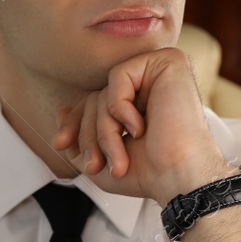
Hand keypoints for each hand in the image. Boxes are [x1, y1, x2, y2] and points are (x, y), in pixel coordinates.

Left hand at [50, 46, 234, 205]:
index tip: (62, 143)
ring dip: (104, 130)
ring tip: (119, 158)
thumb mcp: (102, 157)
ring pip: (105, 90)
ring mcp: (160, 70)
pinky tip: (140, 129)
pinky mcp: (167, 62)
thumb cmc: (150, 174)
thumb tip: (61, 113)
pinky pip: (118, 76)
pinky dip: (120, 107)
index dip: (74, 122)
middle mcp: (152, 83)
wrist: (179, 179)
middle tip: (95, 164)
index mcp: (141, 102)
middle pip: (96, 96)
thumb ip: (81, 135)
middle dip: (87, 133)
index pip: (95, 101)